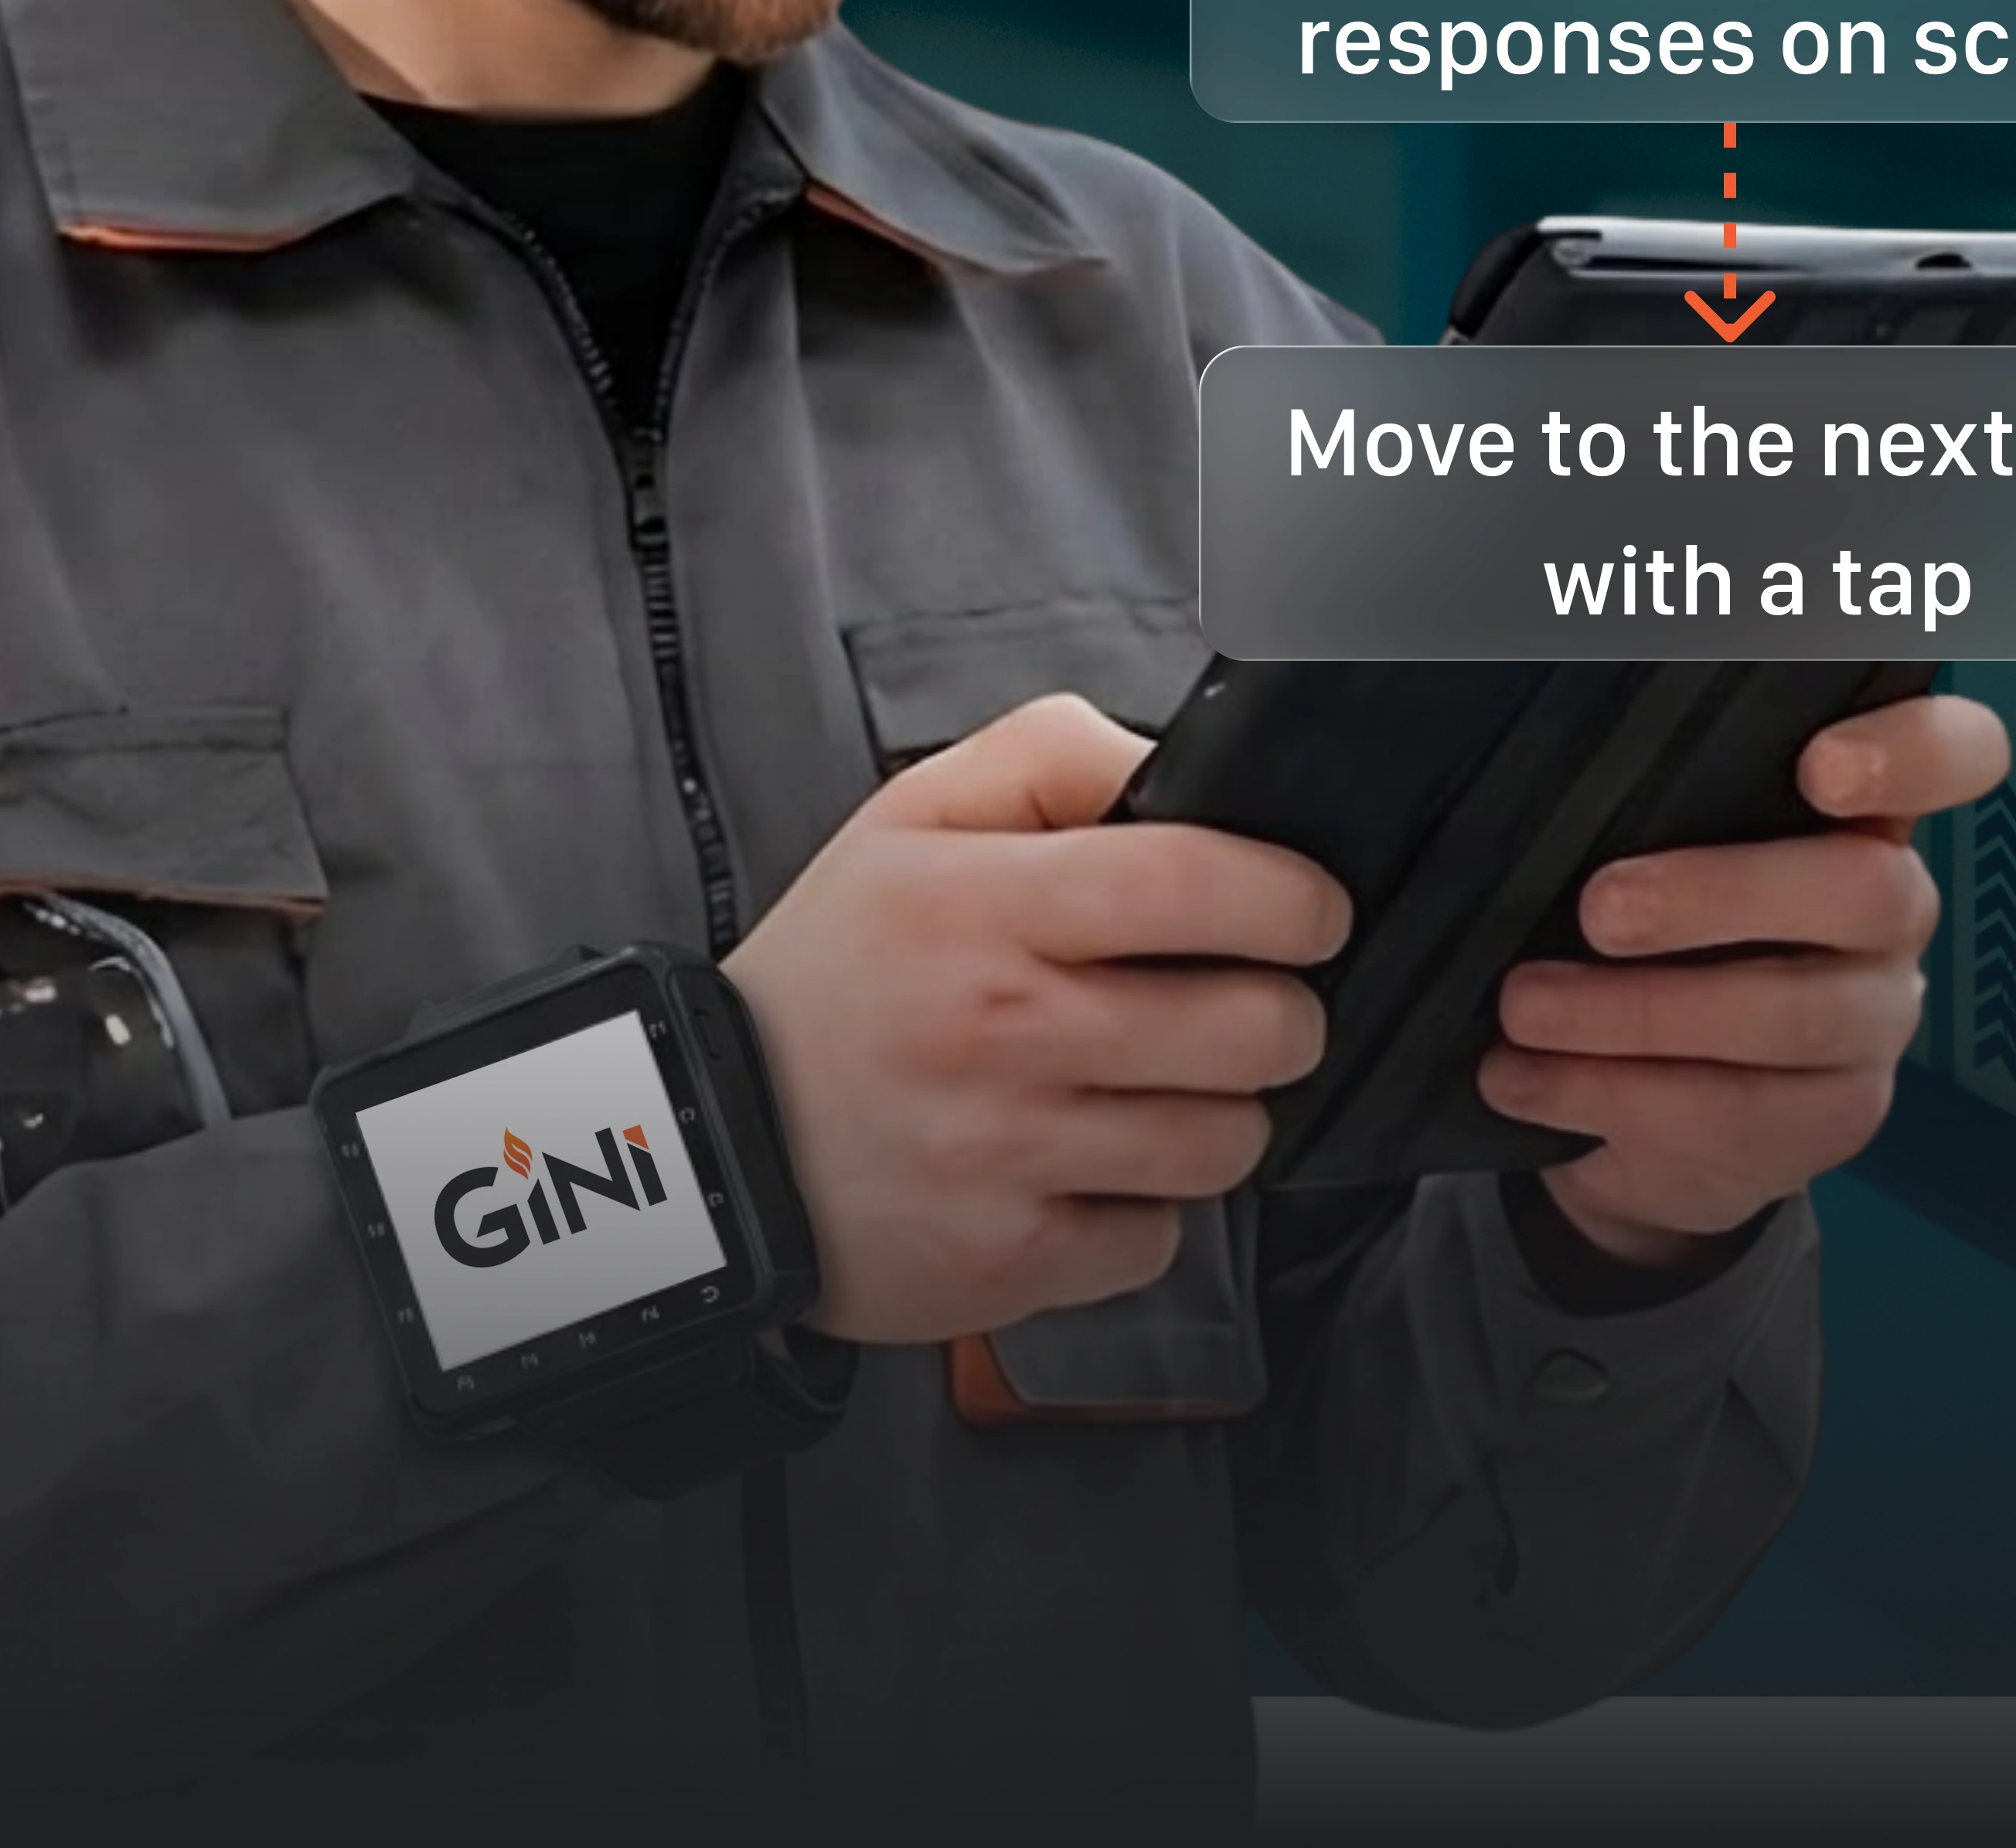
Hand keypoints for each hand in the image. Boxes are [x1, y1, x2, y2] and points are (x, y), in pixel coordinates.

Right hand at [723, 692, 1351, 1345]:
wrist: (710, 1143)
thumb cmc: (835, 976)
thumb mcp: (908, 820)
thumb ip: (1048, 758)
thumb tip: (1174, 765)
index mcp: (976, 902)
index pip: (1200, 882)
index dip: (1294, 897)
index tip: (1305, 911)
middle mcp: (1000, 1028)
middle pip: (1259, 1027)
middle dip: (1273, 1014)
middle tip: (1222, 1008)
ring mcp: (1010, 1152)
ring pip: (1229, 1142)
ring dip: (1209, 1116)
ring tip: (1138, 1090)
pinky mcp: (1017, 1257)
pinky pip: (1162, 1238)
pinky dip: (1137, 1210)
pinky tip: (1074, 1169)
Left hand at [1496, 690, 2007, 1269]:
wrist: (1650, 1107)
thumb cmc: (1640, 939)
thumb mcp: (1631, 851)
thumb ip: (1631, 806)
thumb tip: (1529, 776)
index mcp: (1853, 817)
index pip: (1950, 757)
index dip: (1914, 754)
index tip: (1823, 769)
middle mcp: (1888, 915)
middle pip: (1866, 892)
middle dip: (1721, 896)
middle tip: (1600, 910)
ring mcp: (1872, 1023)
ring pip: (1795, 1015)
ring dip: (1639, 1011)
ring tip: (1525, 1006)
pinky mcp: (1831, 1120)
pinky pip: (1735, 1112)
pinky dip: (1604, 1091)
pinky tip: (1520, 1076)